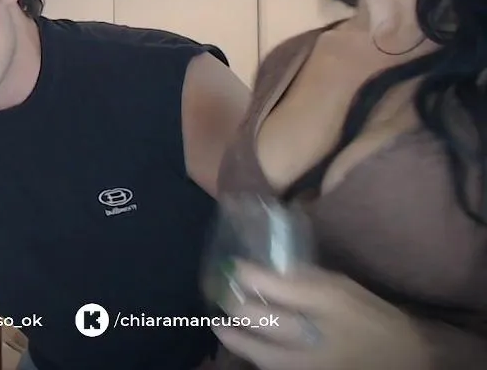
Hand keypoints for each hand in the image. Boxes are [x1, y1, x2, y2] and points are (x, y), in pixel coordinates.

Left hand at [213, 261, 430, 369]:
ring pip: (263, 354)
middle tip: (220, 296)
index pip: (274, 284)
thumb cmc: (371, 316)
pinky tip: (244, 347)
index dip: (245, 274)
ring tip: (221, 327)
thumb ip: (304, 277)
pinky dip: (257, 357)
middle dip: (235, 306)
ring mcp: (314, 362)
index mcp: (329, 301)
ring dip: (237, 339)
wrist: (406, 357)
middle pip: (263, 319)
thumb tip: (266, 266)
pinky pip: (276, 368)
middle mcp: (318, 333)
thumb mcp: (342, 286)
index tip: (231, 266)